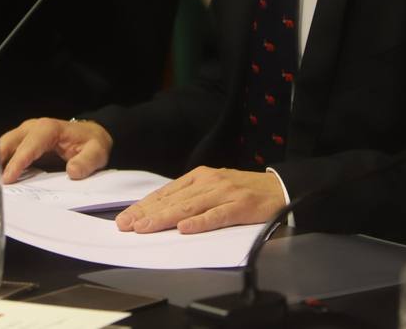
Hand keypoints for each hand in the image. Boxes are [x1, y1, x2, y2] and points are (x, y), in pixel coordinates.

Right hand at [0, 118, 112, 183]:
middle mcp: (32, 128)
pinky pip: (1, 149)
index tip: (6, 178)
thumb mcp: (96, 152)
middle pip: (7, 142)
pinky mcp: (20, 142)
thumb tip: (73, 171)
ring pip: (0, 145)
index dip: (17, 162)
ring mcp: (23, 134)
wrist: (89, 135)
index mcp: (48, 129)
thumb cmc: (90, 143)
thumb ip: (86, 162)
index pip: (29, 145)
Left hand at [115, 166, 283, 233]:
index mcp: (200, 177)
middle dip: (147, 213)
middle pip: (173, 200)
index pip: (166, 193)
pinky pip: (217, 215)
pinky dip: (200, 222)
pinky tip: (185, 229)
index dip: (144, 206)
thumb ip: (191, 197)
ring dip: (164, 218)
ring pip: (189, 207)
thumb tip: (162, 211)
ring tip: (146, 228)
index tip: (125, 218)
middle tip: (127, 225)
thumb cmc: (244, 190)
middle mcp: (209, 182)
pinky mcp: (240, 206)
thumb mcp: (214, 187)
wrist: (280, 187)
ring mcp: (225, 193)